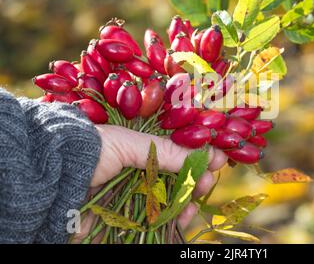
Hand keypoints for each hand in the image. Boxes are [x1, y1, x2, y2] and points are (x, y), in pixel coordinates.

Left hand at [73, 124, 227, 242]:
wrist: (51, 180)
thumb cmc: (87, 150)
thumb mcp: (128, 143)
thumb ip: (163, 151)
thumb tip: (200, 155)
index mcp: (139, 145)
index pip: (175, 147)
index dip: (196, 151)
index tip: (216, 155)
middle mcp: (140, 167)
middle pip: (178, 173)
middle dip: (196, 176)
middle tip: (209, 178)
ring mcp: (135, 191)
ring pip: (171, 196)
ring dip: (188, 198)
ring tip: (197, 198)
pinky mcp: (130, 213)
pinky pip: (158, 216)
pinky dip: (174, 217)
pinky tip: (184, 214)